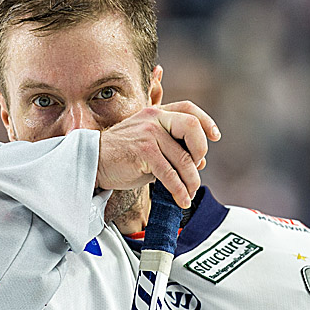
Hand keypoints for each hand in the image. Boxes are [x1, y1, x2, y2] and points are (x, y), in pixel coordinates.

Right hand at [96, 101, 220, 208]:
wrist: (94, 161)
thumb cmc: (123, 155)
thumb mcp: (149, 144)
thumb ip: (172, 148)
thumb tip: (200, 163)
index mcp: (157, 113)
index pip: (188, 109)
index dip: (206, 122)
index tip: (216, 137)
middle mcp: (154, 119)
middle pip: (192, 128)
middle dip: (201, 151)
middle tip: (198, 168)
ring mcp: (149, 134)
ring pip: (183, 159)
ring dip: (191, 181)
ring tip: (189, 194)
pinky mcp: (143, 152)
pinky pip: (170, 174)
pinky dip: (179, 190)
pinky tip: (181, 199)